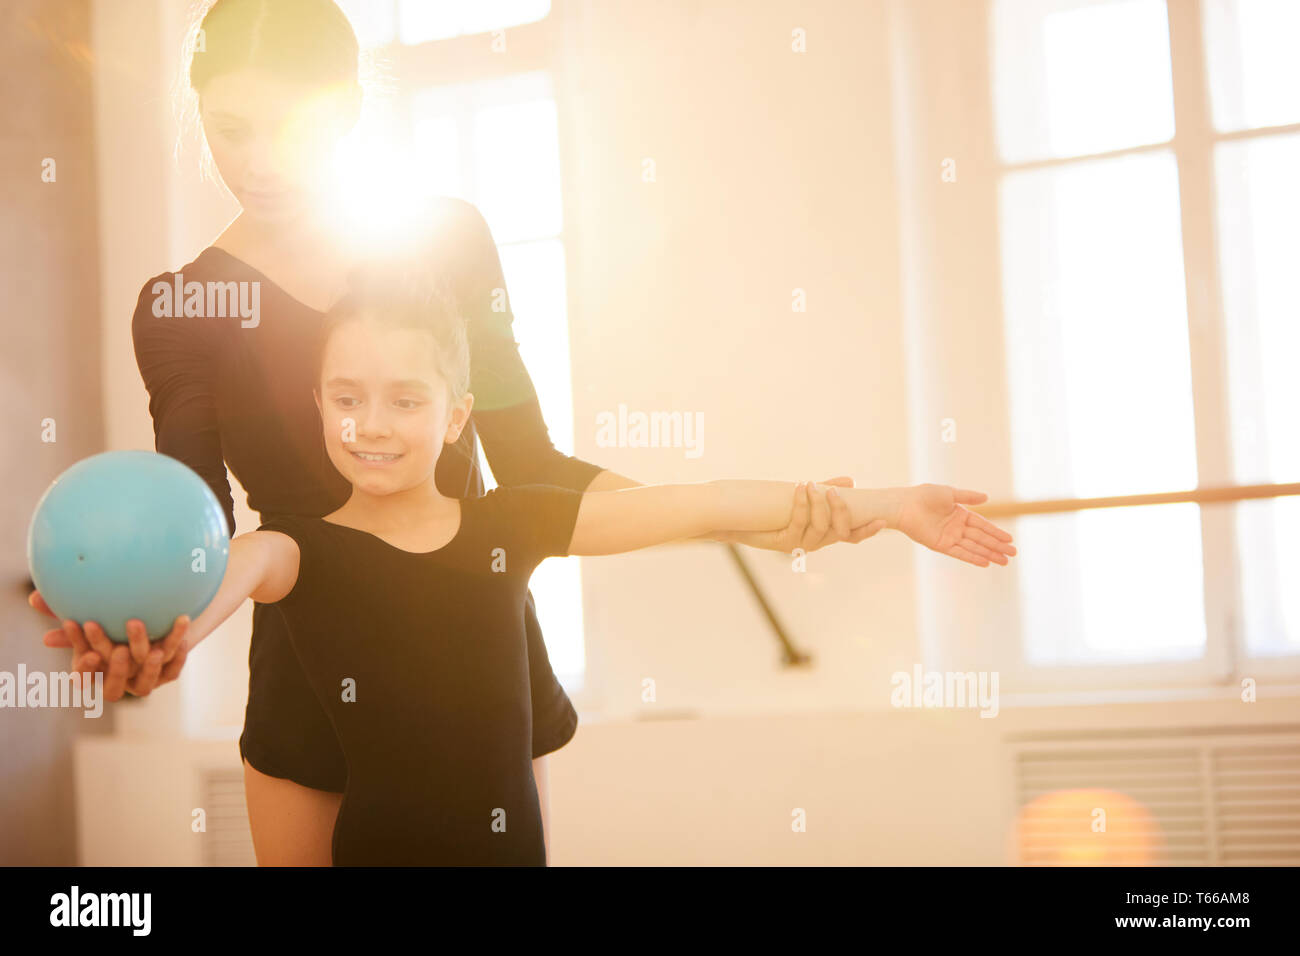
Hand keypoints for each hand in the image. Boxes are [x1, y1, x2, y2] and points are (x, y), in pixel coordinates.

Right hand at [29, 590, 191, 699]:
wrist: (159, 613)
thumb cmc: (114, 611)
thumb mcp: (93, 610)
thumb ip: (64, 608)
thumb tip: (34, 600)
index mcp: (97, 668)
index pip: (85, 678)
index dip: (85, 673)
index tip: (88, 656)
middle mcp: (120, 678)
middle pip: (115, 685)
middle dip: (117, 670)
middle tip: (120, 650)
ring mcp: (144, 679)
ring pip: (146, 680)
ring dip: (149, 666)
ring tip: (154, 649)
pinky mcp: (167, 673)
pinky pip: (172, 671)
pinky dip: (177, 657)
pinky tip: (179, 639)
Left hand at [718, 476, 887, 552]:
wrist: (730, 513)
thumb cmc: (766, 504)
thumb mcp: (800, 494)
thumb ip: (826, 489)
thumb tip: (850, 480)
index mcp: (820, 531)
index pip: (850, 535)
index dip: (867, 531)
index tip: (881, 520)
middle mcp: (811, 541)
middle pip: (839, 533)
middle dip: (840, 510)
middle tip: (831, 490)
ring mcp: (796, 543)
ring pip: (819, 529)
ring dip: (818, 505)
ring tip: (811, 484)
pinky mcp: (780, 541)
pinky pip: (797, 525)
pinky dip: (801, 505)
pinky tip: (800, 488)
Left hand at [895, 484, 1015, 566]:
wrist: (905, 504)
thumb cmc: (924, 495)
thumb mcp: (950, 493)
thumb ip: (968, 497)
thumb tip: (987, 498)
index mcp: (959, 514)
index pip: (982, 525)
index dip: (996, 532)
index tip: (1010, 540)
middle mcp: (956, 527)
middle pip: (981, 538)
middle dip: (997, 546)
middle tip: (1013, 554)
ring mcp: (949, 537)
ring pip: (973, 547)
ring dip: (989, 554)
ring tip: (1004, 561)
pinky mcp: (940, 545)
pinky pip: (959, 553)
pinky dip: (972, 557)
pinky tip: (985, 562)